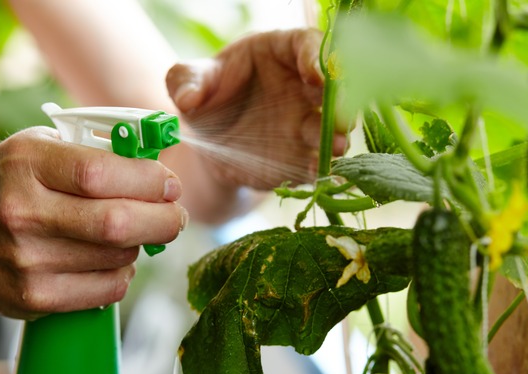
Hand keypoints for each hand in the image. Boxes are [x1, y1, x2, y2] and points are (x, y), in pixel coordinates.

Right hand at [0, 127, 186, 319]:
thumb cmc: (11, 180)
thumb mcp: (41, 147)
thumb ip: (97, 153)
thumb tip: (160, 173)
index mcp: (27, 163)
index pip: (100, 173)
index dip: (149, 181)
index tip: (170, 186)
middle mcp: (22, 211)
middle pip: (117, 223)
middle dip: (163, 220)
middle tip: (175, 217)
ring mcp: (25, 260)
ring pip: (118, 257)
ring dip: (139, 246)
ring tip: (131, 234)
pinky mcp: (32, 297)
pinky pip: (106, 290)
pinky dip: (122, 274)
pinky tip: (110, 260)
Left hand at [165, 28, 346, 189]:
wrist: (209, 143)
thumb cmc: (205, 97)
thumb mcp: (188, 82)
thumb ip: (185, 81)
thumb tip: (188, 98)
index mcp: (279, 53)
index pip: (306, 44)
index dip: (316, 57)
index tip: (314, 75)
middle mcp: (302, 85)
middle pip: (332, 86)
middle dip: (340, 100)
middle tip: (341, 115)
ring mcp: (306, 121)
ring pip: (331, 126)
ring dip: (337, 136)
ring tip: (338, 147)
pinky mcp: (302, 154)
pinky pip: (316, 161)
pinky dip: (320, 168)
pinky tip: (319, 174)